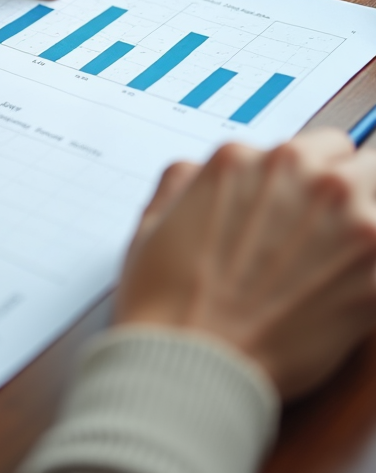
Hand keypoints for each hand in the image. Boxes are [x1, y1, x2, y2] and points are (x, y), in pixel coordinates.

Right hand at [114, 128, 375, 398]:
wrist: (193, 363)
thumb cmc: (168, 300)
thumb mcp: (155, 217)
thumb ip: (187, 178)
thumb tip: (203, 173)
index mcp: (248, 157)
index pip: (316, 145)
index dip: (309, 178)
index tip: (305, 205)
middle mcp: (304, 177)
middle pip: (360, 161)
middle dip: (347, 190)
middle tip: (328, 232)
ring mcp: (349, 222)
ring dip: (364, 227)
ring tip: (338, 264)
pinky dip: (372, 273)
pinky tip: (345, 291)